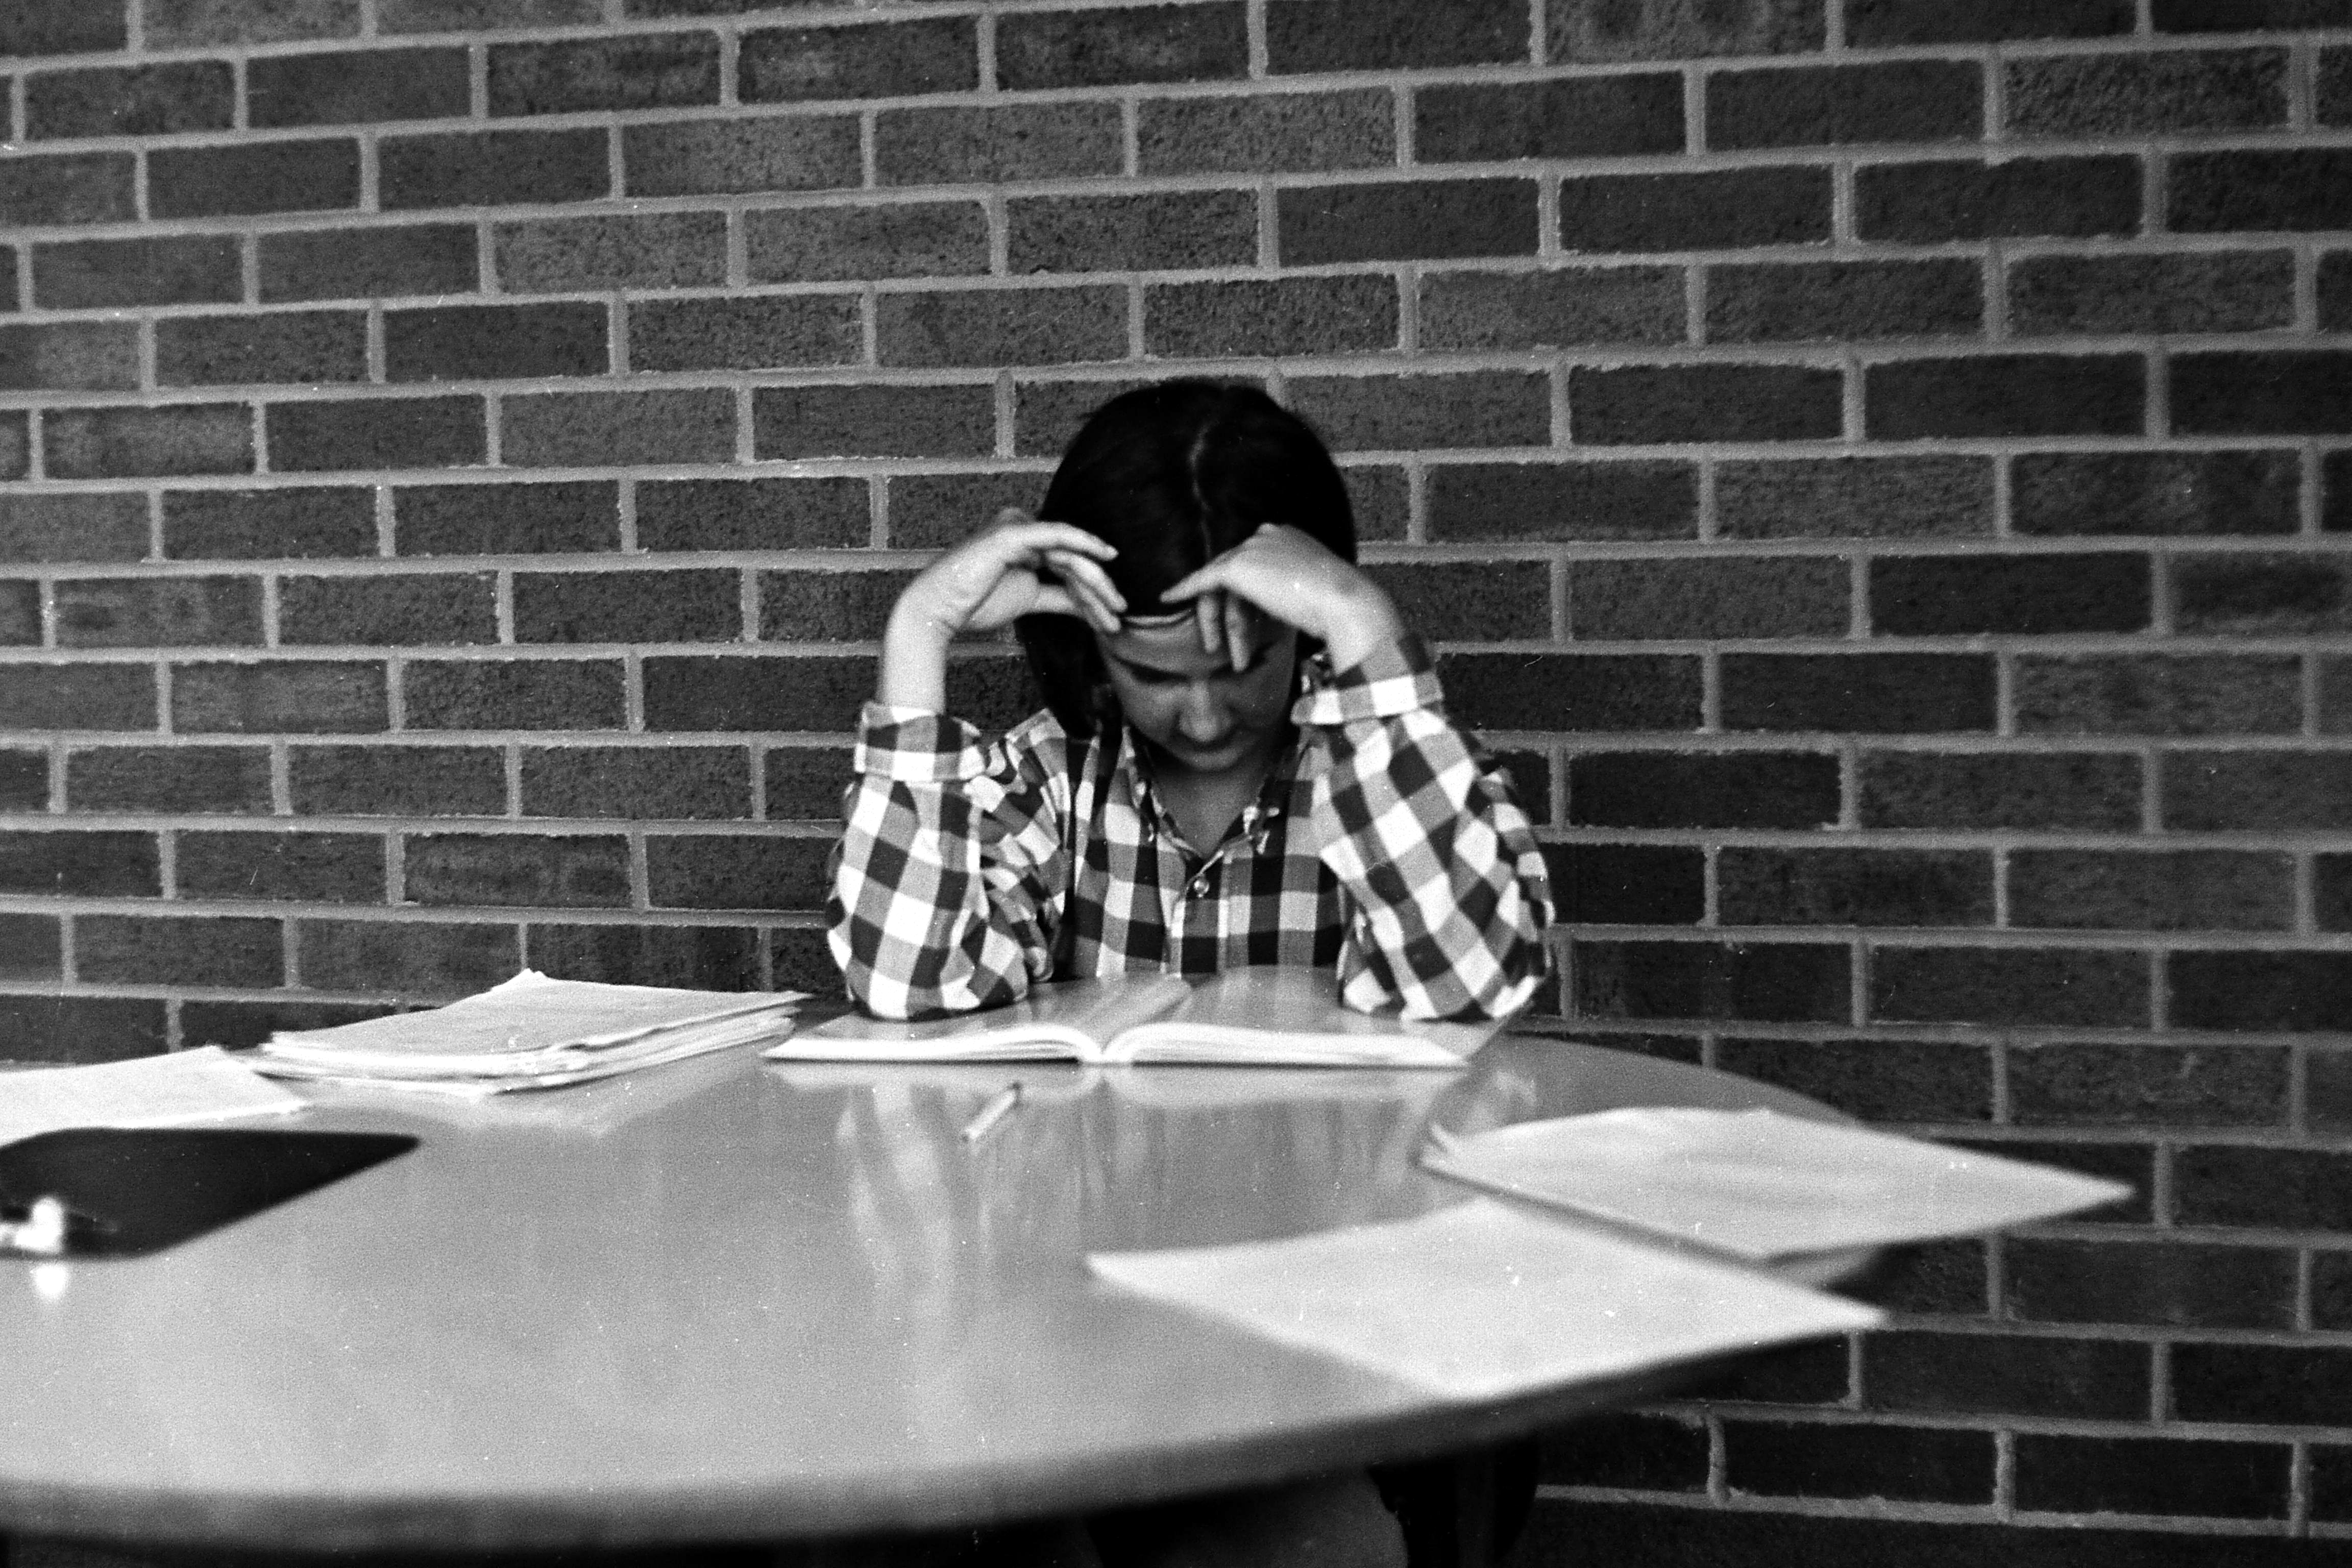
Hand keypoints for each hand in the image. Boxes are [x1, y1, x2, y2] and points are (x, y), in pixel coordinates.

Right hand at [894, 508, 1125, 640]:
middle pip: (1074, 559)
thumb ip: (1059, 597)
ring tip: (1114, 609)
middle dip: (1101, 589)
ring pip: (1070, 553)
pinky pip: (1057, 535)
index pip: (1069, 564)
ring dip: (1097, 583)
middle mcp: (1024, 529)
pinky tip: (1106, 556)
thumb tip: (1088, 605)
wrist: (939, 610)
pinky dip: (1083, 544)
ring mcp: (1017, 528)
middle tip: (1121, 614)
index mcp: (1026, 542)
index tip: (1112, 617)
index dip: (1094, 591)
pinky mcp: (1012, 533)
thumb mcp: (1030, 600)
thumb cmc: (975, 603)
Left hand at [1159, 525, 1403, 673]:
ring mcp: (1250, 548)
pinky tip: (1169, 598)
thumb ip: (1286, 589)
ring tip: (1228, 656)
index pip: (1253, 567)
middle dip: (1227, 615)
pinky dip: (1184, 589)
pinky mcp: (1235, 567)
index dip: (1244, 601)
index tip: (1242, 625)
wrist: (1343, 602)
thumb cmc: (1337, 604)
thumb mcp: (1310, 589)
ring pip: (1222, 588)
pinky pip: (1202, 580)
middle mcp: (1265, 535)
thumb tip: (1270, 607)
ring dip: (1223, 625)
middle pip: (1233, 576)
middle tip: (1222, 646)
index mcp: (1286, 536)